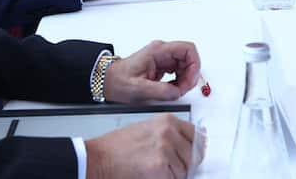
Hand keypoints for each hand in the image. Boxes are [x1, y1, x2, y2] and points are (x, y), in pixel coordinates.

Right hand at [85, 114, 200, 178]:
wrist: (99, 158)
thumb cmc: (117, 146)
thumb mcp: (148, 129)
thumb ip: (170, 134)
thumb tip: (190, 143)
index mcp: (167, 121)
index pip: (197, 135)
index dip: (196, 148)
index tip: (194, 154)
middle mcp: (169, 133)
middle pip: (193, 154)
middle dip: (185, 164)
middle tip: (170, 168)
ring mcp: (165, 150)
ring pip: (184, 170)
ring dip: (174, 175)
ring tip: (155, 170)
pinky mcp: (159, 168)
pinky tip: (152, 176)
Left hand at [104, 39, 201, 101]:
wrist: (107, 81)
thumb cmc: (118, 81)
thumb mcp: (139, 89)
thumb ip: (161, 91)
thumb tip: (178, 92)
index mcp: (158, 51)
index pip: (187, 49)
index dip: (194, 64)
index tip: (190, 81)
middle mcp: (162, 52)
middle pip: (188, 58)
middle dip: (190, 75)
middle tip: (182, 90)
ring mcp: (162, 58)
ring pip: (185, 65)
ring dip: (185, 79)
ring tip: (176, 91)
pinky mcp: (161, 66)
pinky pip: (178, 71)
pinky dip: (179, 81)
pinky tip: (171, 89)